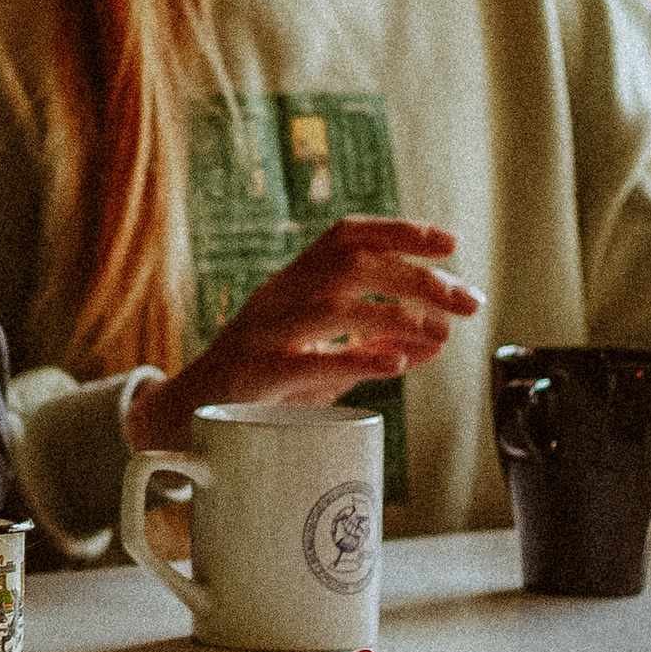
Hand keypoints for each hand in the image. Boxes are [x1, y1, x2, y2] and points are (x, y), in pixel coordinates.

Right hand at [150, 219, 481, 434]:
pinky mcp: (251, 378)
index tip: (450, 242)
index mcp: (291, 284)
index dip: (399, 230)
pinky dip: (357, 360)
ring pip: (330, 306)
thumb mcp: (321, 358)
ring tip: (440, 332)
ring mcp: (261, 336)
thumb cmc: (259, 386)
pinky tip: (396, 363)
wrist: (183, 421)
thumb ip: (373, 344)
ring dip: (395, 315)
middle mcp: (276, 299)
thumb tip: (439, 336)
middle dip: (416, 277)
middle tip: (467, 300)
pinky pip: (305, 362)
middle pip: (349, 264)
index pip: (345, 236)